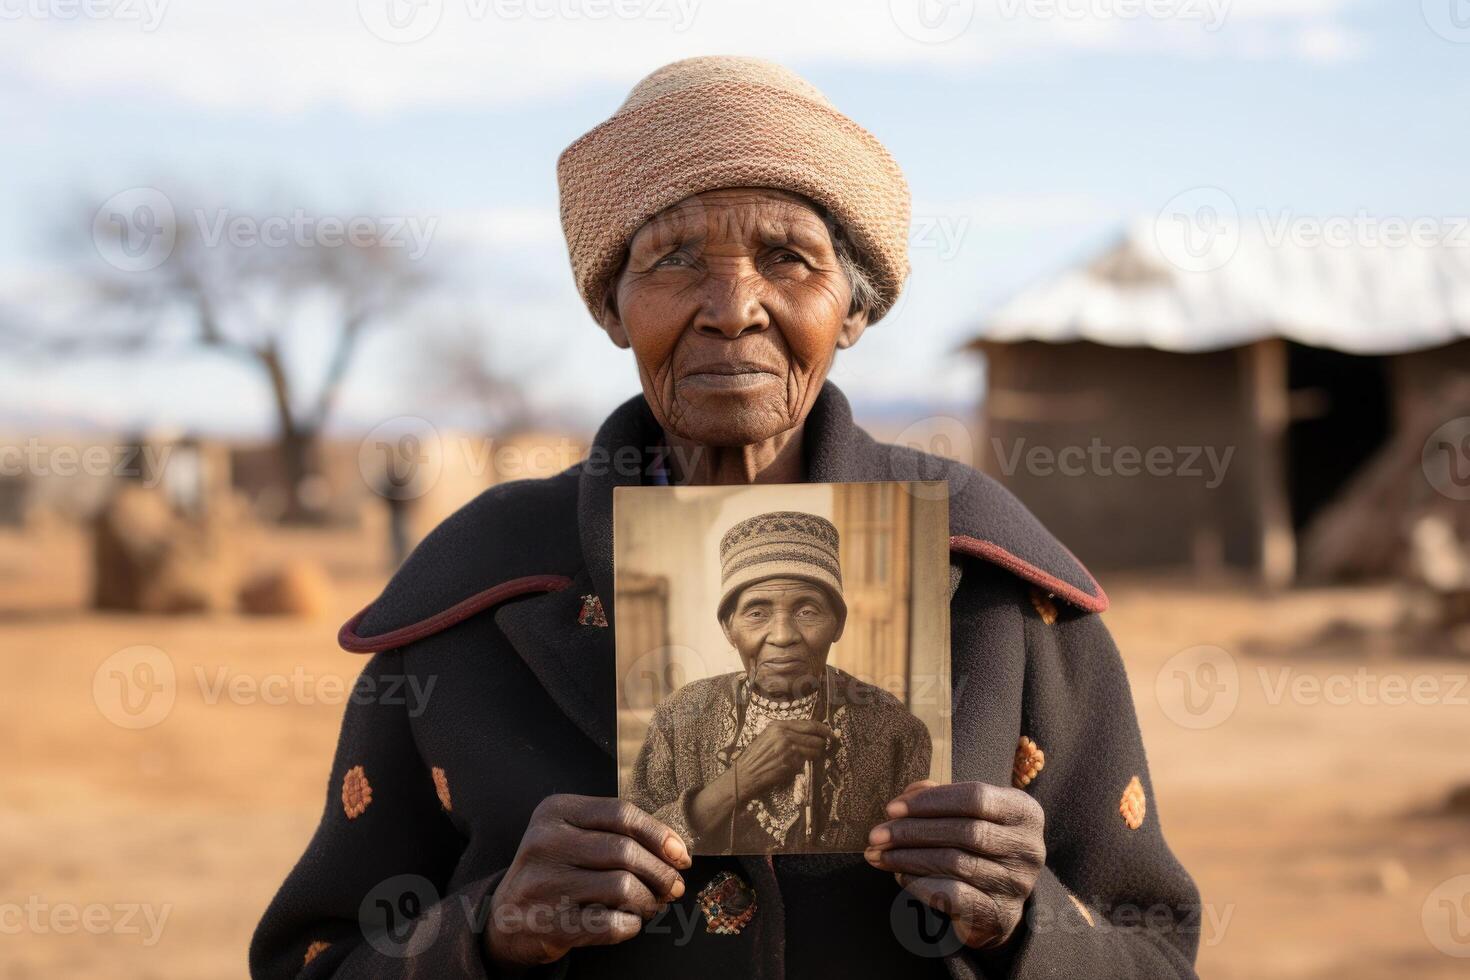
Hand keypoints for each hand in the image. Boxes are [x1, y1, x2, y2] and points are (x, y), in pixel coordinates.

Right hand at [485, 795, 690, 967]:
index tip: (680, 855)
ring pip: (623, 886)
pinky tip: (628, 922)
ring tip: (651, 905)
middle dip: (661, 872)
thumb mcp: (570, 836)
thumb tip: (674, 852)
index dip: (659, 835)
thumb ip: (615, 833)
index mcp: (556, 812)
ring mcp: (546, 883)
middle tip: (673, 886)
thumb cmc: (552, 872)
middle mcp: (546, 842)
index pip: (622, 814)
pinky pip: (611, 923)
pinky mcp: (551, 922)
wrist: (505, 918)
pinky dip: (631, 925)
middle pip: (626, 851)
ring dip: (649, 901)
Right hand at [731, 719, 832, 796]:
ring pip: (815, 748)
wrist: (745, 774)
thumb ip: (785, 732)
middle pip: (815, 735)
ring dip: (819, 753)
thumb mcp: (767, 737)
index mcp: (778, 725)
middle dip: (824, 741)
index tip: (830, 733)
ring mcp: (788, 748)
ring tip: (816, 755)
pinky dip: (812, 761)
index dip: (823, 728)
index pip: (808, 724)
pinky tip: (808, 762)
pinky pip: (808, 760)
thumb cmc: (755, 756)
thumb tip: (807, 733)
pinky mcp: (790, 763)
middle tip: (828, 745)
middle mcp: (784, 734)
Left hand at [864, 780, 1044, 949]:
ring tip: (878, 855)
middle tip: (875, 835)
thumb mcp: (963, 813)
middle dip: (911, 832)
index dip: (930, 801)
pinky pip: (953, 895)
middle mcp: (1028, 847)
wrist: (996, 901)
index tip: (891, 808)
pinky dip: (920, 883)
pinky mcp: (1001, 914)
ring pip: (954, 863)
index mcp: (1024, 811)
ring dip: (907, 858)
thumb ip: (937, 798)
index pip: (975, 797)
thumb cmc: (975, 845)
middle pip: (963, 831)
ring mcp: (1018, 883)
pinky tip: (900, 876)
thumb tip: (906, 797)